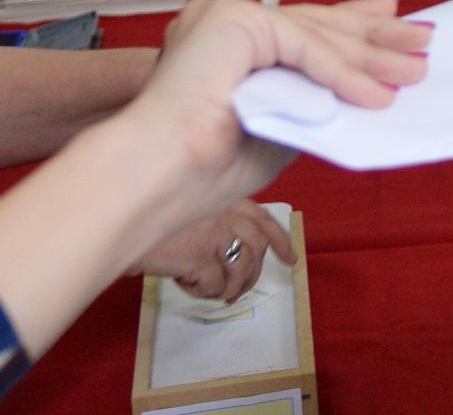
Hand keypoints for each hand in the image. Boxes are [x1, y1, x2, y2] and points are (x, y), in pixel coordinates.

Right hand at [121, 0, 431, 238]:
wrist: (153, 178)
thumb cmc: (203, 168)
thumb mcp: (277, 124)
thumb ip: (312, 99)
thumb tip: (367, 87)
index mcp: (233, 42)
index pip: (305, 26)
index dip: (353, 24)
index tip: (395, 17)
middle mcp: (230, 19)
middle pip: (317, 25)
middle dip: (375, 38)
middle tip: (424, 40)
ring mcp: (230, 14)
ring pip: (316, 35)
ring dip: (370, 58)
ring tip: (414, 71)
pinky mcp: (234, 19)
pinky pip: (302, 45)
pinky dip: (340, 72)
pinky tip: (374, 92)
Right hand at [136, 199, 293, 302]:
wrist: (120, 224)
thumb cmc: (150, 219)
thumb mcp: (191, 210)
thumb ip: (215, 221)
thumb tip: (235, 256)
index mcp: (226, 198)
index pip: (264, 218)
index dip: (281, 240)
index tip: (290, 260)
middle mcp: (226, 211)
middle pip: (257, 247)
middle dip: (255, 274)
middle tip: (241, 291)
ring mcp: (215, 232)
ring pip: (241, 269)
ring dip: (232, 289)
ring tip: (218, 296)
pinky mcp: (200, 255)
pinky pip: (216, 284)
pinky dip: (207, 292)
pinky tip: (190, 287)